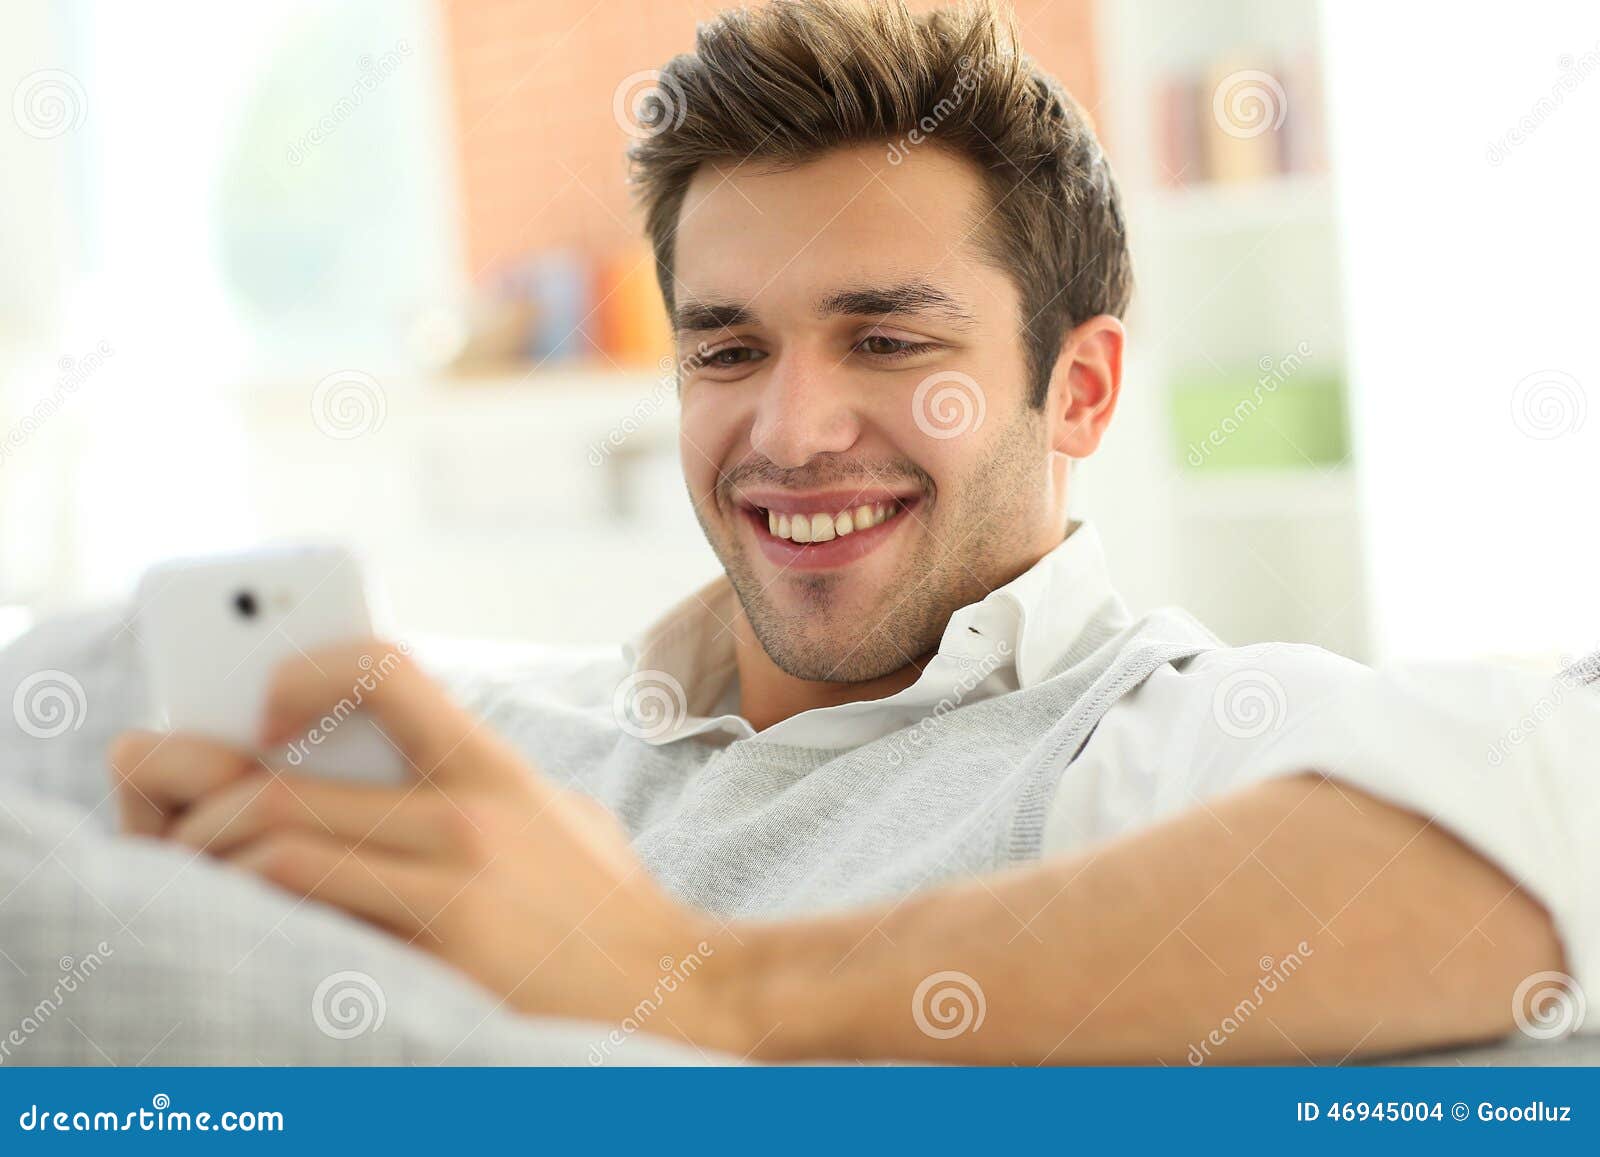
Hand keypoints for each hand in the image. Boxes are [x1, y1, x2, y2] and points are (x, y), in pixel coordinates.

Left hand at [108, 640, 750, 1051]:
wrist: (678, 989)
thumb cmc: (610, 908)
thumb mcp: (558, 815)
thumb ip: (478, 783)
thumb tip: (382, 765)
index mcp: (496, 769)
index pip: (384, 672)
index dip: (304, 668)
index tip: (263, 704)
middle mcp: (469, 816)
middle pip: (286, 783)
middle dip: (194, 790)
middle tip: (163, 801)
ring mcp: (452, 888)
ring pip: (278, 849)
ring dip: (209, 860)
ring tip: (190, 869)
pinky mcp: (439, 957)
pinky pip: (309, 920)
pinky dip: (252, 913)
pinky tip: (238, 923)